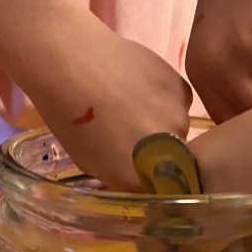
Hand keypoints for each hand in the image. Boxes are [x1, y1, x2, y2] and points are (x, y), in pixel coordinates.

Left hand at [22, 30, 192, 192]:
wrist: (71, 61)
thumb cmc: (68, 116)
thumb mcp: (88, 162)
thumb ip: (118, 176)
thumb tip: (134, 176)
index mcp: (138, 179)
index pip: (154, 190)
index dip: (146, 177)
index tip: (134, 162)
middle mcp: (166, 155)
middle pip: (170, 160)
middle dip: (155, 150)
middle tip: (128, 128)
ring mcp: (178, 121)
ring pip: (176, 128)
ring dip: (160, 121)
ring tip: (130, 102)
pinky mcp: (183, 90)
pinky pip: (178, 102)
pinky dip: (163, 97)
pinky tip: (139, 83)